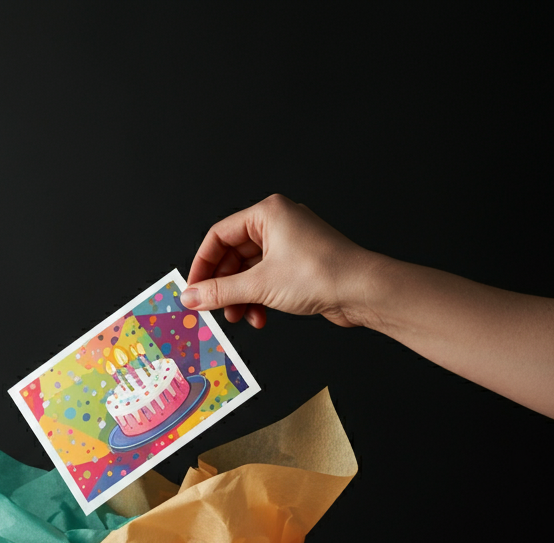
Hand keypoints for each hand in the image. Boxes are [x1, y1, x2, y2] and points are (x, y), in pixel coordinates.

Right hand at [181, 193, 375, 328]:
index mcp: (267, 214)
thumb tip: (191, 297)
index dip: (202, 265)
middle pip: (233, 255)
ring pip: (248, 271)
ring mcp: (289, 244)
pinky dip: (258, 299)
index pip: (219, 236)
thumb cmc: (322, 273)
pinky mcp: (298, 265)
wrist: (362, 290)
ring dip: (241, 297)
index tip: (193, 289)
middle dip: (224, 287)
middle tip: (213, 309)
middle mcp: (278, 224)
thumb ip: (220, 292)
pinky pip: (265, 279)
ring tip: (239, 317)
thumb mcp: (259, 285)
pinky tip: (260, 316)